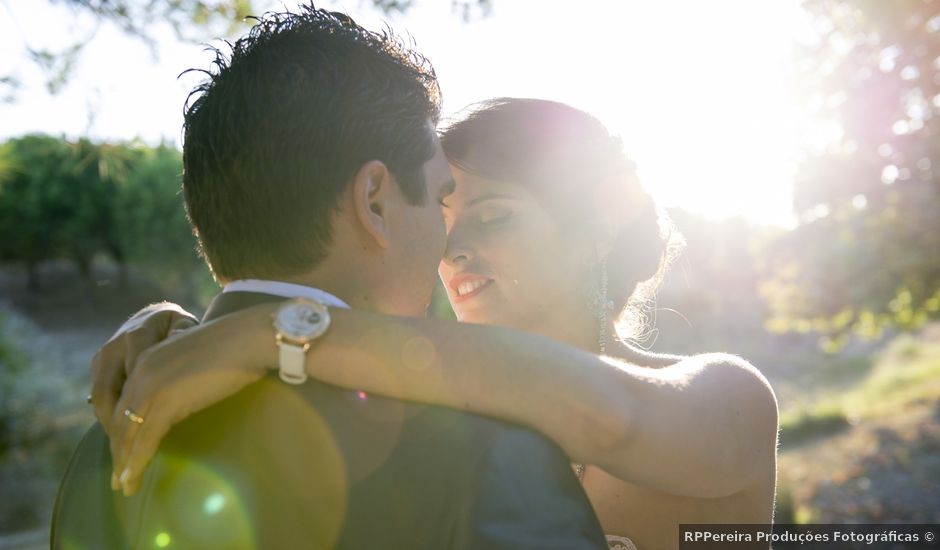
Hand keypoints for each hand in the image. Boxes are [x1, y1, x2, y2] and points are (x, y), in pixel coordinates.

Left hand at [108, 304, 276, 494]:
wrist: (248, 339)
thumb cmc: (236, 347)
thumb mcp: (197, 361)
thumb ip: (181, 376)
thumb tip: (185, 396)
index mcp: (146, 360)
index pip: (124, 403)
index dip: (122, 431)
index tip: (123, 453)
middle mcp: (140, 373)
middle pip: (120, 421)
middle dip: (118, 453)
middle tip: (117, 480)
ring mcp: (150, 387)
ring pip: (128, 434)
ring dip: (124, 464)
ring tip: (125, 487)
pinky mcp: (165, 403)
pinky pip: (145, 439)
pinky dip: (136, 463)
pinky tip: (131, 480)